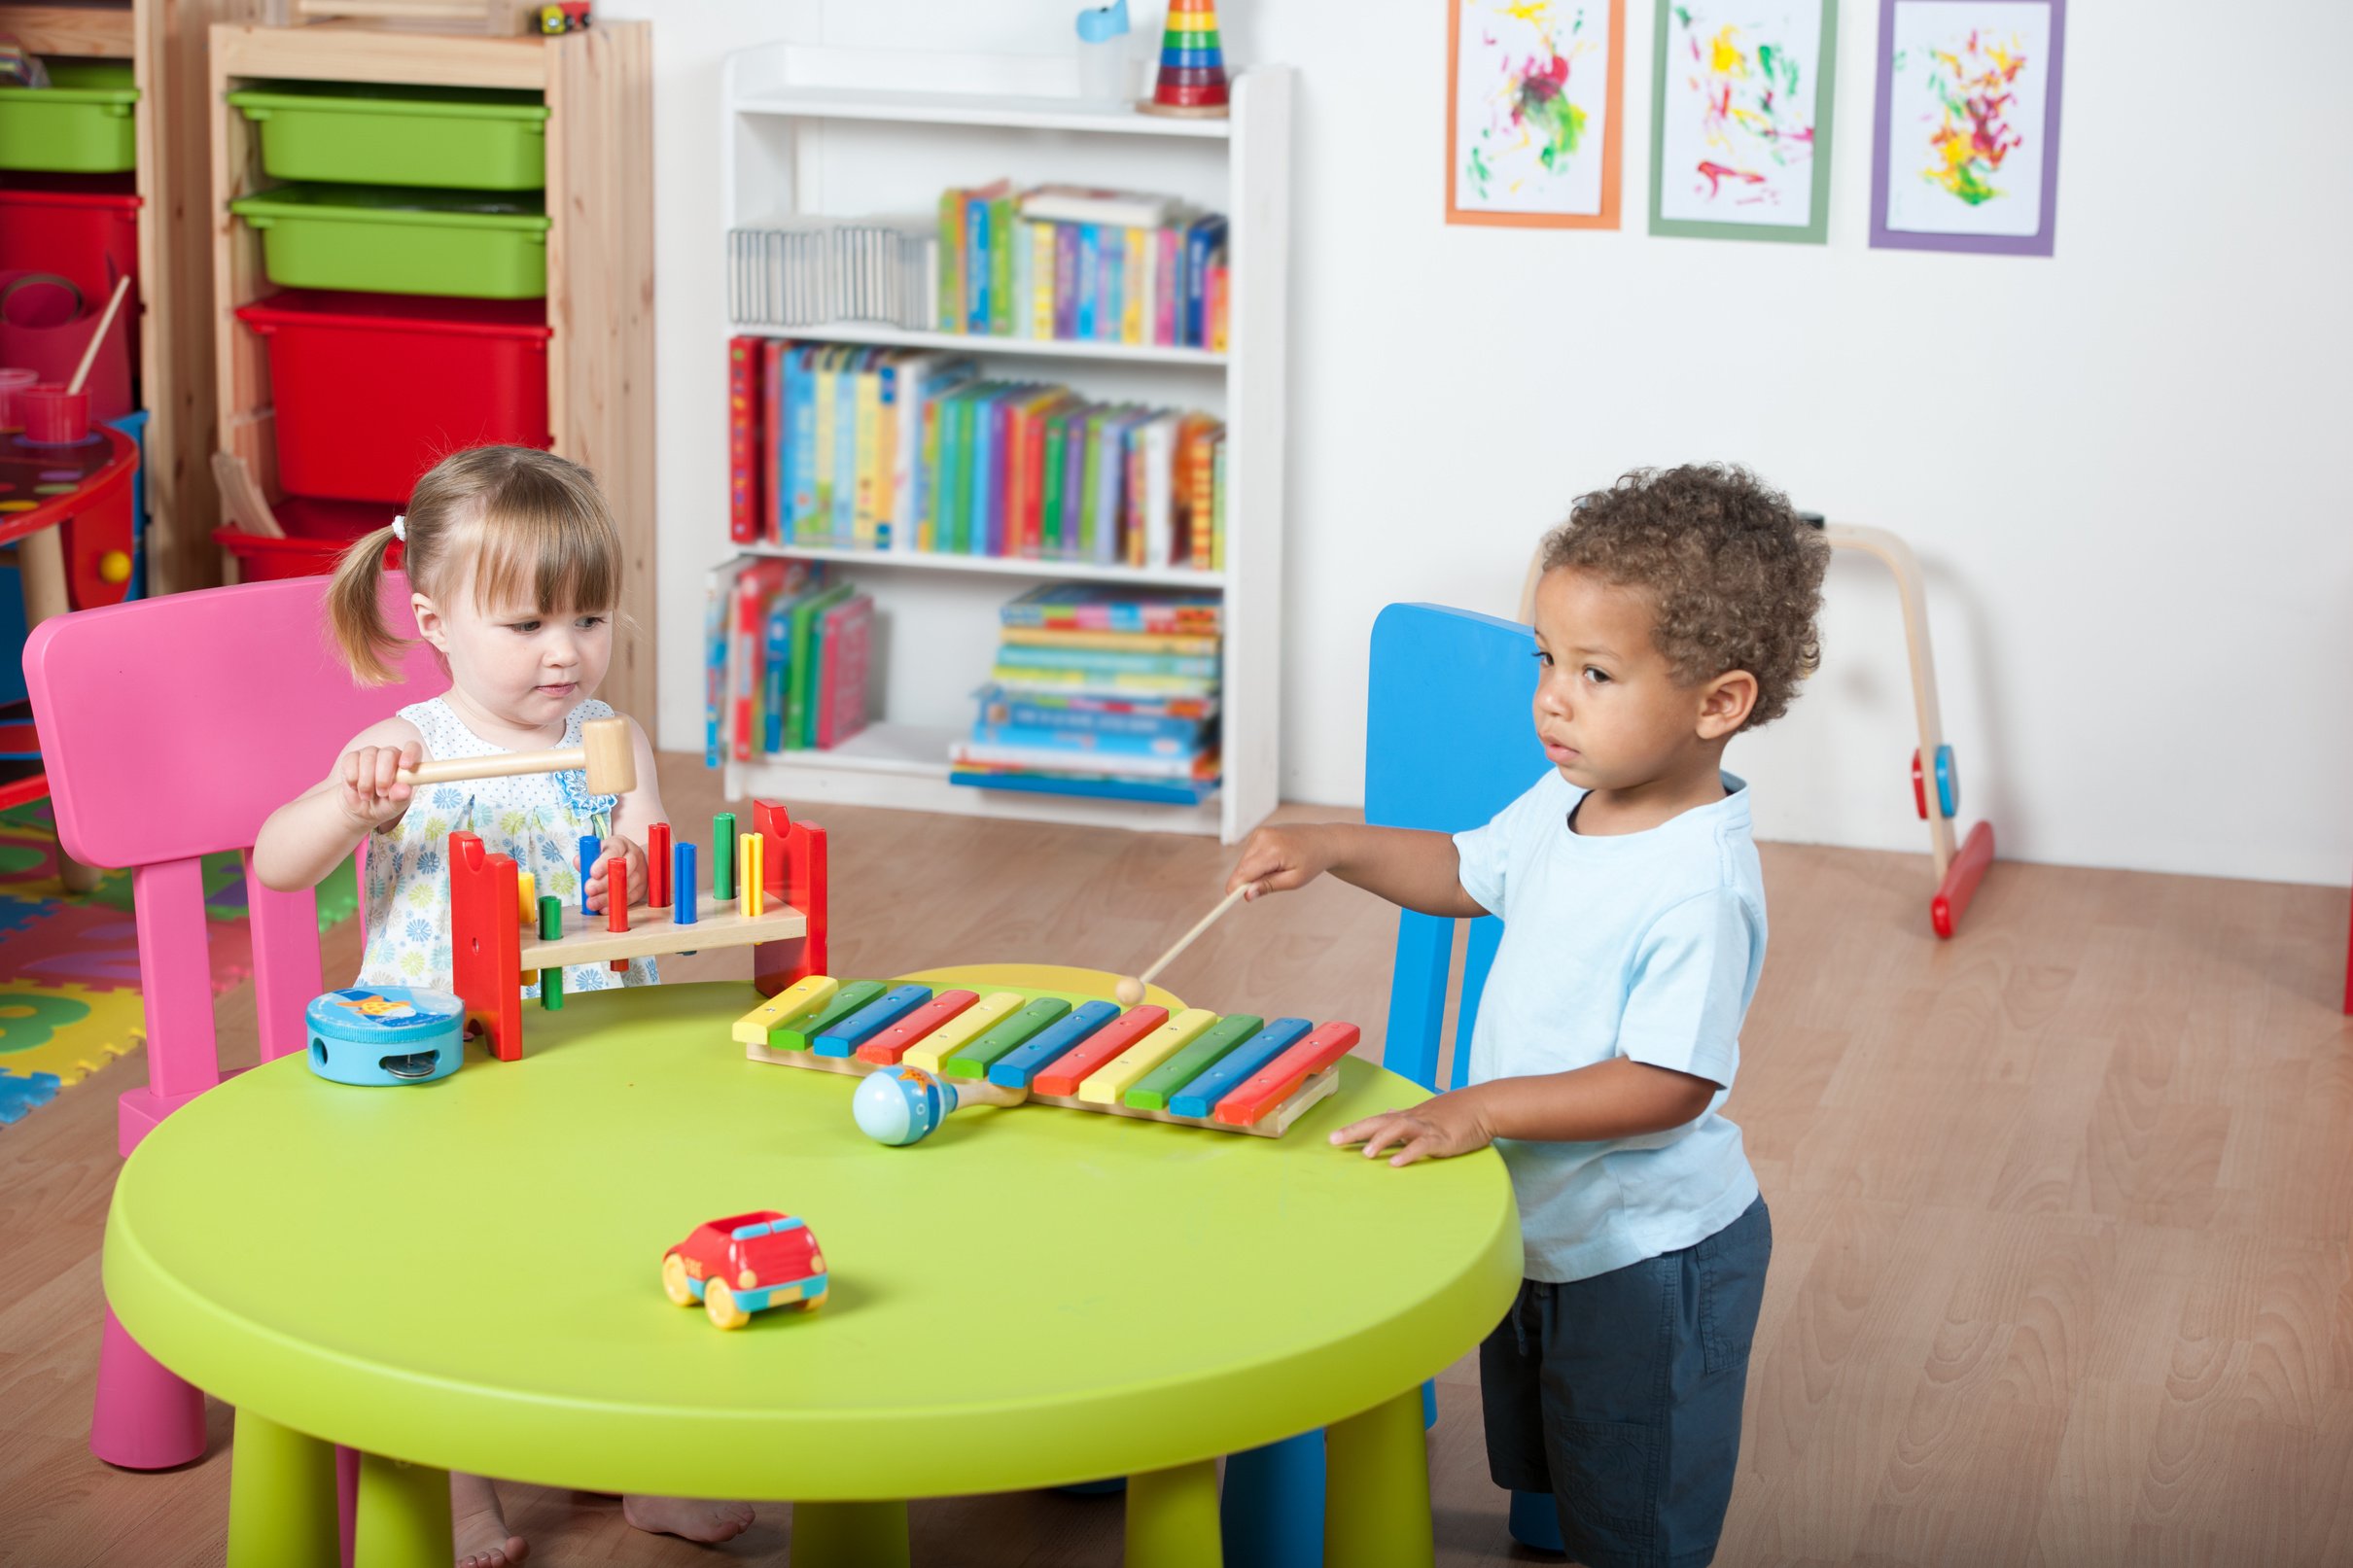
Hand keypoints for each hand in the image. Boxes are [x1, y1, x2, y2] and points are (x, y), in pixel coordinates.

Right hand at [336, 741, 421, 831]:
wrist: (361, 807)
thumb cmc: (385, 804)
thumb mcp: (395, 806)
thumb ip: (401, 798)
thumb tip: (404, 790)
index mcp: (406, 765)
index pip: (413, 748)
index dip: (410, 754)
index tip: (405, 766)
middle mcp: (389, 755)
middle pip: (388, 753)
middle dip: (383, 776)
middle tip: (381, 793)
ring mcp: (371, 754)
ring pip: (369, 756)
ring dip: (367, 780)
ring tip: (367, 796)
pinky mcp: (352, 757)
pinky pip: (351, 760)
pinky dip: (353, 777)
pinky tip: (355, 787)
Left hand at [585, 837, 645, 913]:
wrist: (630, 862)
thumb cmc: (607, 857)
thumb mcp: (596, 853)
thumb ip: (586, 858)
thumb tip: (578, 861)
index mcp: (621, 844)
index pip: (614, 850)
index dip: (604, 862)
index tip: (593, 873)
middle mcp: (634, 855)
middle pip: (623, 869)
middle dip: (604, 882)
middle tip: (589, 890)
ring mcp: (641, 872)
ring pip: (626, 885)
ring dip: (608, 896)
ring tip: (592, 903)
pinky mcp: (642, 887)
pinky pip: (630, 898)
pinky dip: (616, 904)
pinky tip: (603, 909)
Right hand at [1227, 824, 1336, 899]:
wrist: (1324, 841)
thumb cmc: (1312, 861)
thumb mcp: (1294, 880)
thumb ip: (1269, 886)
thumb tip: (1247, 894)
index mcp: (1273, 849)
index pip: (1245, 871)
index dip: (1235, 887)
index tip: (1229, 900)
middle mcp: (1263, 837)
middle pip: (1242, 867)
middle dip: (1247, 881)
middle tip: (1265, 888)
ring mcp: (1260, 832)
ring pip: (1244, 861)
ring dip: (1253, 872)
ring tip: (1277, 870)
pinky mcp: (1259, 832)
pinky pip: (1249, 854)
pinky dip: (1256, 863)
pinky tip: (1274, 861)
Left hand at [1331, 1089, 1495, 1166]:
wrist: (1482, 1107)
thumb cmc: (1453, 1113)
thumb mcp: (1424, 1115)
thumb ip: (1402, 1119)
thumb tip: (1384, 1116)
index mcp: (1406, 1117)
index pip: (1374, 1121)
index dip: (1353, 1129)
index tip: (1332, 1138)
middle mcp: (1412, 1120)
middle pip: (1378, 1123)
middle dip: (1355, 1131)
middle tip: (1334, 1141)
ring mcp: (1427, 1128)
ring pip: (1399, 1129)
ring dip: (1380, 1140)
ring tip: (1365, 1154)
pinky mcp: (1442, 1138)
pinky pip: (1422, 1145)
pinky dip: (1408, 1153)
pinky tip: (1396, 1163)